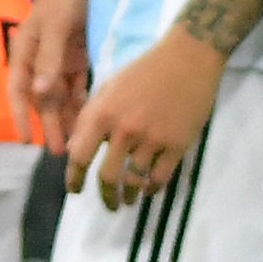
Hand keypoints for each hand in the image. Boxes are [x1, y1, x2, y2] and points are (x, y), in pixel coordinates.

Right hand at [9, 0, 93, 155]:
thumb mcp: (57, 24)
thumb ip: (50, 59)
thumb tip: (40, 94)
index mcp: (26, 49)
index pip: (19, 89)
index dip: (20, 115)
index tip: (25, 140)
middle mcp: (40, 57)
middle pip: (41, 97)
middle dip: (48, 124)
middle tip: (60, 152)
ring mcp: (60, 57)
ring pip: (60, 95)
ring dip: (66, 117)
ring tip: (76, 143)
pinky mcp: (79, 55)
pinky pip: (78, 85)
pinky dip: (82, 101)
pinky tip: (88, 118)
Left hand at [64, 29, 224, 208]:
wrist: (188, 58)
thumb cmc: (144, 70)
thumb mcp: (107, 88)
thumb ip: (89, 118)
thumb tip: (74, 147)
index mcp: (102, 114)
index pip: (79, 156)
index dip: (74, 178)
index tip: (75, 190)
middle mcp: (124, 130)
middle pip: (107, 176)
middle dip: (105, 195)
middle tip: (108, 203)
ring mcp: (153, 139)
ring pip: (135, 180)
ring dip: (130, 195)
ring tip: (129, 199)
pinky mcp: (178, 144)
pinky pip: (161, 177)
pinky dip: (153, 188)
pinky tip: (149, 189)